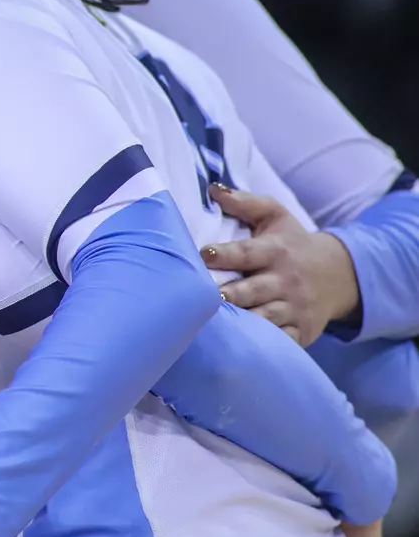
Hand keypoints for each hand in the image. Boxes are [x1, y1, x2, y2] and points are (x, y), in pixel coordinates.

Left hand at [202, 184, 359, 345]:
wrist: (339, 274)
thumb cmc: (292, 243)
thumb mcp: (275, 216)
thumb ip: (245, 202)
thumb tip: (212, 189)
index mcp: (275, 251)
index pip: (246, 253)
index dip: (223, 255)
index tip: (201, 255)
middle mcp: (285, 281)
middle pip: (251, 291)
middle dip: (226, 295)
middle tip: (197, 298)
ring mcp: (294, 309)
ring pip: (263, 319)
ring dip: (240, 323)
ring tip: (210, 325)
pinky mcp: (300, 332)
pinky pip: (280, 342)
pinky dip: (262, 346)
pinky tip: (237, 348)